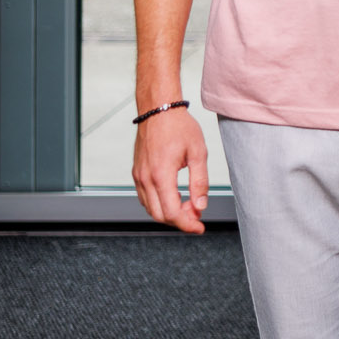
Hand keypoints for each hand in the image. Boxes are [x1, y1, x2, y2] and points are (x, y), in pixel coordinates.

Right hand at [132, 108, 210, 234]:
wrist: (158, 111)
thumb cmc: (179, 127)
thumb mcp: (198, 153)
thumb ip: (200, 182)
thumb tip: (200, 206)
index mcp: (161, 175)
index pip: (171, 212)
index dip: (187, 224)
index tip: (200, 227)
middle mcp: (145, 179)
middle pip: (159, 215)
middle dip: (180, 220)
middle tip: (197, 216)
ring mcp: (138, 177)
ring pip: (150, 208)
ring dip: (169, 213)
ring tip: (189, 206)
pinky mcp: (137, 173)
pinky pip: (146, 198)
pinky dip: (160, 204)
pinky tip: (175, 197)